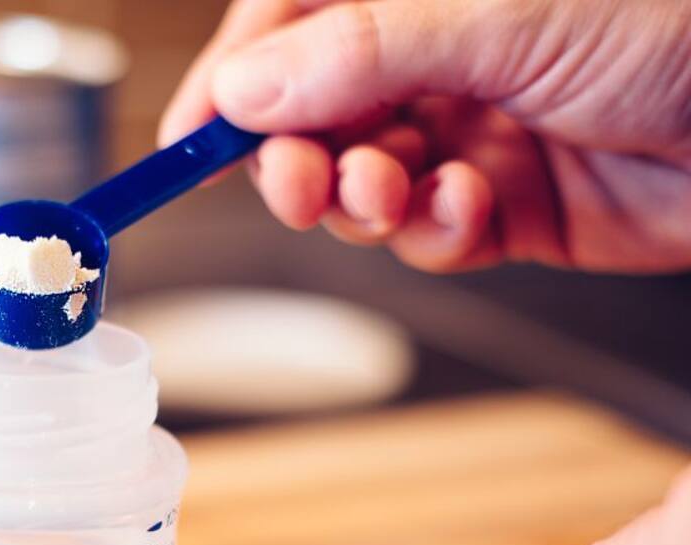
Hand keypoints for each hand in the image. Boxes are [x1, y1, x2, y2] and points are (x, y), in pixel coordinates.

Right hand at [159, 0, 690, 273]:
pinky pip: (430, 233)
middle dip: (294, 154)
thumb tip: (244, 87)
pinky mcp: (504, 204)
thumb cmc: (677, 17)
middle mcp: (440, 55)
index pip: (294, 23)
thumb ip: (363, 51)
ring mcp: (469, 130)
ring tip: (387, 193)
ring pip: (361, 183)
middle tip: (295, 181)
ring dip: (360, 199)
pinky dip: (434, 231)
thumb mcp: (504, 12)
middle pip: (315, 113)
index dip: (235, 79)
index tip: (191, 136)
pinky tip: (467, 207)